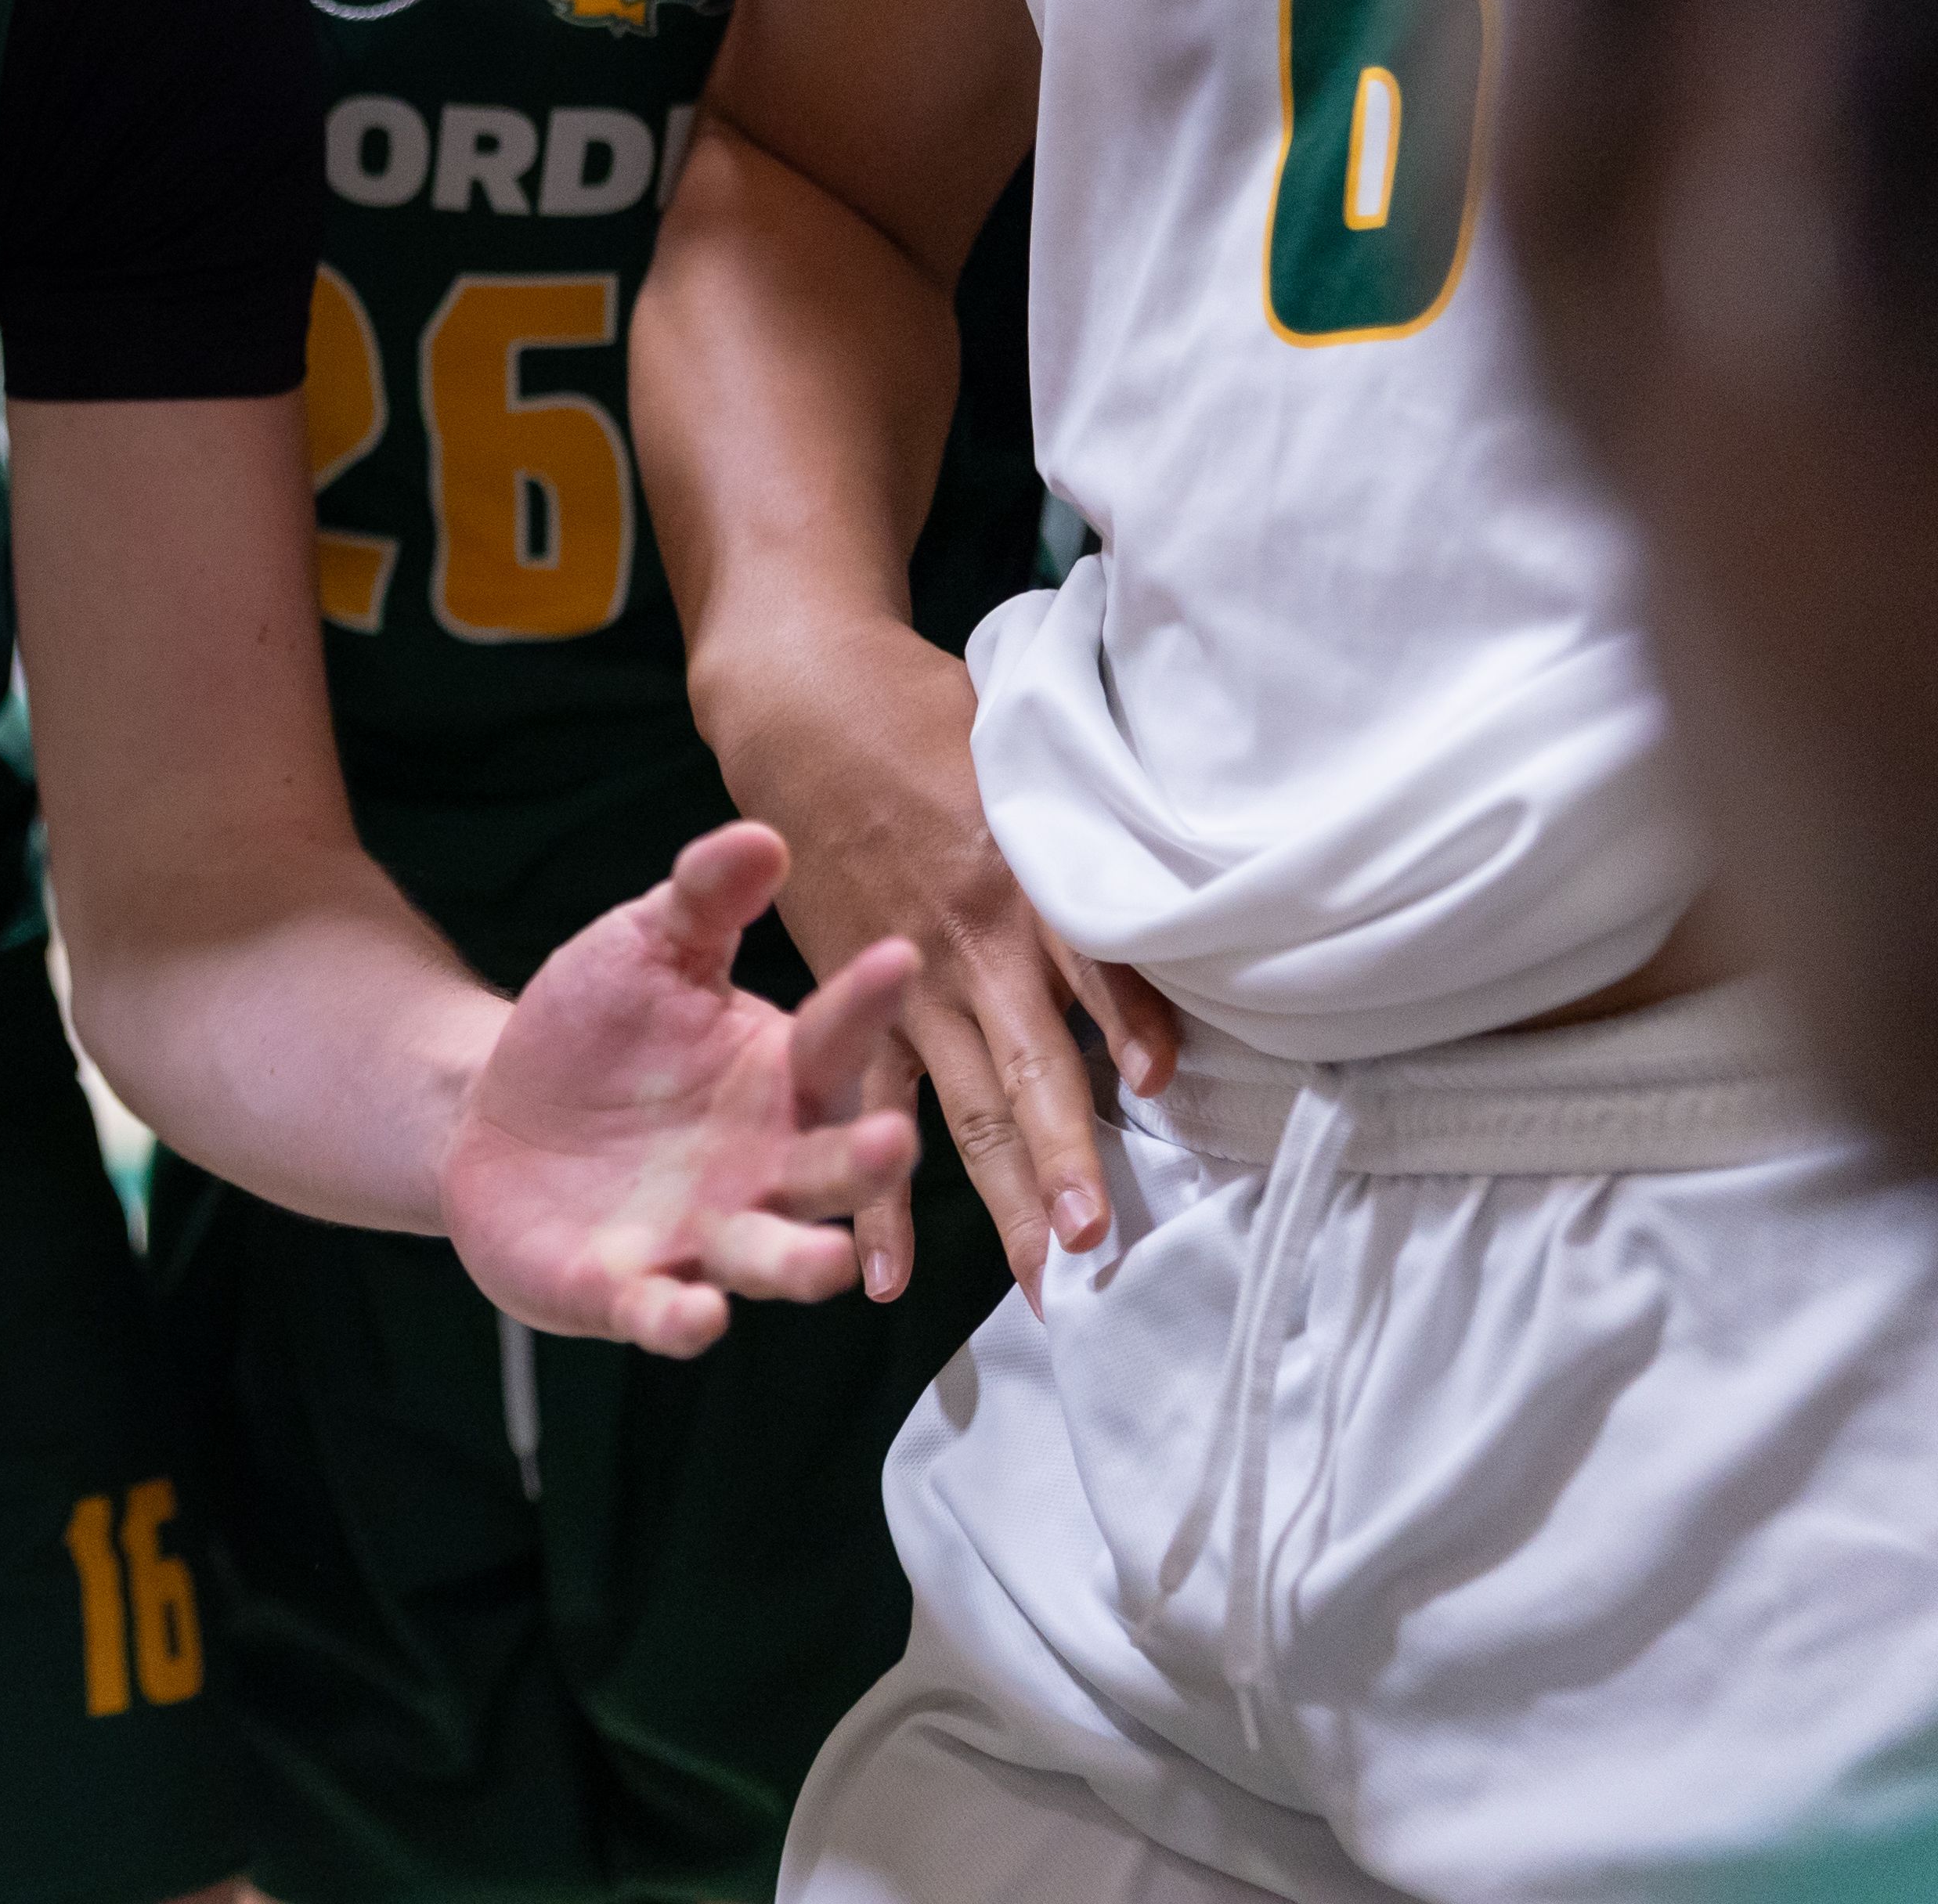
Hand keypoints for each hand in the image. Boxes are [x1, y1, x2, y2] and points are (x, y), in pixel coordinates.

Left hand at [441, 823, 926, 1359]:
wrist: (497, 1113)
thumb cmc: (597, 1030)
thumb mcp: (645, 950)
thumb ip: (702, 900)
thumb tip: (763, 835)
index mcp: (779, 1080)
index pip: (836, 1040)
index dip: (865, 1003)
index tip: (898, 954)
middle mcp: (764, 1171)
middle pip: (833, 1172)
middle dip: (867, 1163)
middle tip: (895, 1139)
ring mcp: (702, 1237)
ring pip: (770, 1259)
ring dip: (800, 1264)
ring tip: (828, 1264)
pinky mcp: (630, 1290)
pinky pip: (665, 1312)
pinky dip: (680, 1319)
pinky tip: (692, 1317)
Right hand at [743, 640, 1174, 1306]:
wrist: (801, 703)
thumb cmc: (931, 719)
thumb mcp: (1027, 751)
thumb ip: (1092, 831)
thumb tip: (1185, 885)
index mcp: (1019, 872)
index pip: (1086, 954)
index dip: (1124, 1016)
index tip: (1157, 1087)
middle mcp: (969, 942)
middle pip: (1029, 1063)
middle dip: (1062, 1157)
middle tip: (1100, 1246)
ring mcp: (907, 982)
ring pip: (965, 1106)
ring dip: (1005, 1195)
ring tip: (1047, 1282)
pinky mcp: (853, 1001)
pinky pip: (868, 1110)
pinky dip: (875, 1196)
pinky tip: (887, 1276)